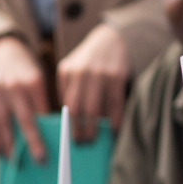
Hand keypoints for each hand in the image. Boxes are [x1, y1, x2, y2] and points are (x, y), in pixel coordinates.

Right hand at [0, 35, 47, 161]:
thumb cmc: (24, 71)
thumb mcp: (38, 79)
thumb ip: (40, 103)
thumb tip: (47, 135)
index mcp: (33, 81)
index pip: (42, 113)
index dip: (46, 132)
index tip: (52, 150)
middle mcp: (14, 86)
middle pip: (24, 120)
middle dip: (32, 142)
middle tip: (40, 160)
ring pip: (2, 124)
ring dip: (8, 146)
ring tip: (13, 161)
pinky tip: (0, 150)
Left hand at [55, 23, 128, 143]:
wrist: (112, 39)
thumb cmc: (90, 61)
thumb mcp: (72, 69)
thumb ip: (69, 90)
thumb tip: (69, 122)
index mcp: (67, 72)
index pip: (65, 104)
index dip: (68, 125)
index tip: (70, 140)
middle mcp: (81, 72)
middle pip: (77, 109)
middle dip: (80, 131)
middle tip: (83, 145)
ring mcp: (100, 74)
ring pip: (95, 109)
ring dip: (95, 129)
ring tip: (95, 140)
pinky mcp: (117, 76)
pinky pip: (115, 104)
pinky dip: (115, 120)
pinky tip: (114, 130)